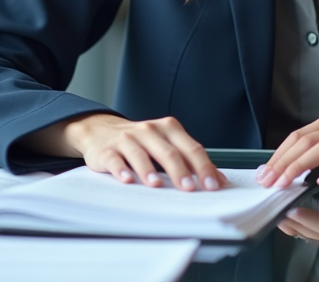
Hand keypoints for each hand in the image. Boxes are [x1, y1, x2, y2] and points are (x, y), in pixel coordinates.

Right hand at [25, 113, 227, 191]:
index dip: (203, 167)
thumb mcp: (166, 145)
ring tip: (157, 185)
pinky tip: (127, 180)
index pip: (191, 148)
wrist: (100, 130)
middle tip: (189, 188)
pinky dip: (121, 169)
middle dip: (180, 170)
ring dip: (149, 170)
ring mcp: (127, 139)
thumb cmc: (140, 142)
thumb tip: (218, 179)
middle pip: (168, 151)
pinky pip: (115, 159)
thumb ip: (190, 159)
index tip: (212, 185)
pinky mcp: (107, 150)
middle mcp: (149, 130)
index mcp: (169, 129)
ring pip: (140, 154)